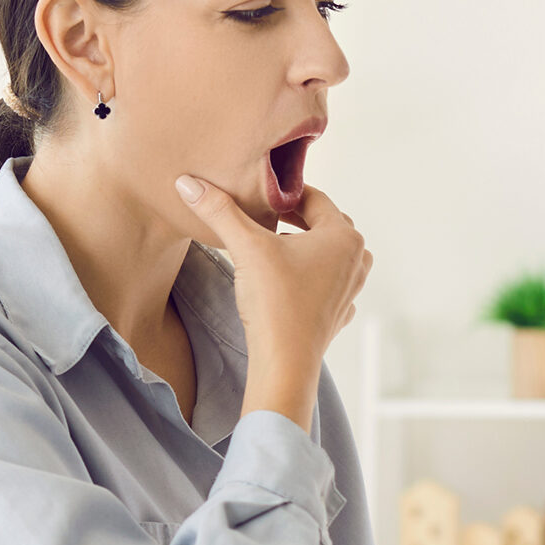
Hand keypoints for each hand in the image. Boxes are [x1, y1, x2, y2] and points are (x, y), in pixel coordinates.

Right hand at [176, 176, 371, 429]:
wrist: (285, 362)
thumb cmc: (274, 302)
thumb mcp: (245, 247)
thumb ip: (219, 211)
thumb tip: (188, 182)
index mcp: (344, 236)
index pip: (313, 198)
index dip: (283, 193)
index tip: (257, 195)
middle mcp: (356, 259)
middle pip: (322, 224)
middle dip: (292, 218)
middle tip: (261, 216)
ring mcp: (350, 288)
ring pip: (325, 252)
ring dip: (300, 245)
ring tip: (270, 247)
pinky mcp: (338, 312)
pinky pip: (324, 281)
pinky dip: (305, 274)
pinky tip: (282, 279)